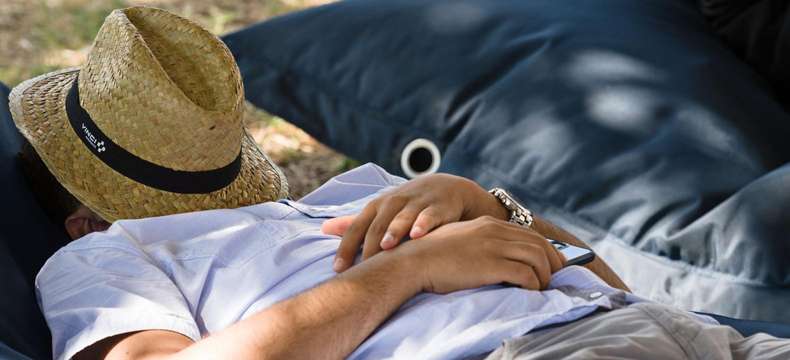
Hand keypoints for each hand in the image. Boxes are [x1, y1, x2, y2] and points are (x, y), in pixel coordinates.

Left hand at [322, 173, 508, 271]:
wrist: (448, 189)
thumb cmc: (407, 205)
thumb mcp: (381, 211)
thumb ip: (354, 222)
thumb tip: (324, 229)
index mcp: (377, 207)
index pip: (357, 228)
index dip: (346, 247)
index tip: (338, 269)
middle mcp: (394, 203)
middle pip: (378, 225)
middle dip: (369, 245)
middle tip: (362, 268)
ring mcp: (416, 203)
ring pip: (402, 217)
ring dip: (393, 230)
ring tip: (386, 246)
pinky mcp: (438, 207)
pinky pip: (430, 216)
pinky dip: (423, 224)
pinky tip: (417, 235)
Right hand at [393, 216, 564, 292]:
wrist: (414, 261)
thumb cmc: (432, 257)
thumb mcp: (459, 241)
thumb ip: (480, 244)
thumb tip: (496, 259)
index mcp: (488, 225)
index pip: (528, 233)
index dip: (545, 249)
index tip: (551, 264)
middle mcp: (495, 231)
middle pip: (539, 244)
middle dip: (553, 263)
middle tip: (556, 279)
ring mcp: (494, 247)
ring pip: (537, 258)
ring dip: (545, 276)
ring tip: (543, 289)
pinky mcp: (492, 265)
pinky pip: (526, 274)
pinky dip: (534, 285)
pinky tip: (530, 293)